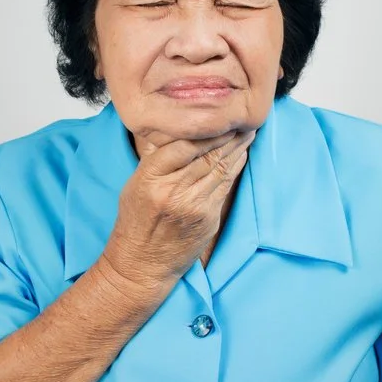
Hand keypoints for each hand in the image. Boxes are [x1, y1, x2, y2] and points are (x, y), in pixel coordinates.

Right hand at [101, 129, 255, 290]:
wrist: (142, 265)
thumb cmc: (136, 222)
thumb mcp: (134, 185)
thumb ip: (155, 160)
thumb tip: (173, 131)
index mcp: (150, 178)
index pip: (183, 145)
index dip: (205, 129)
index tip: (218, 115)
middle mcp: (172, 191)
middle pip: (206, 155)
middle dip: (227, 135)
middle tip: (242, 118)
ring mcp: (193, 206)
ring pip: (220, 169)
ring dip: (237, 148)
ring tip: (248, 132)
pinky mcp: (207, 219)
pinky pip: (224, 186)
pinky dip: (235, 168)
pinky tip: (241, 155)